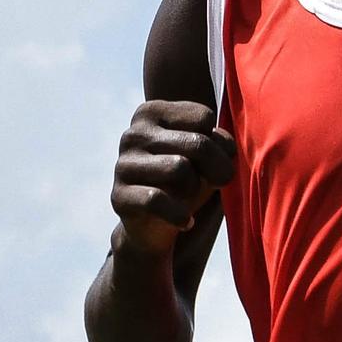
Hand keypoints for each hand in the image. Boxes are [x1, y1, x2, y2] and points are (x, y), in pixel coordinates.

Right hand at [110, 98, 235, 250]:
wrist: (154, 227)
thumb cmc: (185, 182)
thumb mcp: (208, 157)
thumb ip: (219, 143)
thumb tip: (222, 146)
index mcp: (152, 113)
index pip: (204, 118)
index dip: (220, 145)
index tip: (213, 161)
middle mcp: (133, 133)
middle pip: (198, 143)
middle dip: (218, 169)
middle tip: (218, 185)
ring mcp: (123, 164)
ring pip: (180, 169)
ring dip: (194, 189)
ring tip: (188, 198)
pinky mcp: (119, 196)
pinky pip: (157, 200)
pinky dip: (179, 215)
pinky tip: (185, 221)